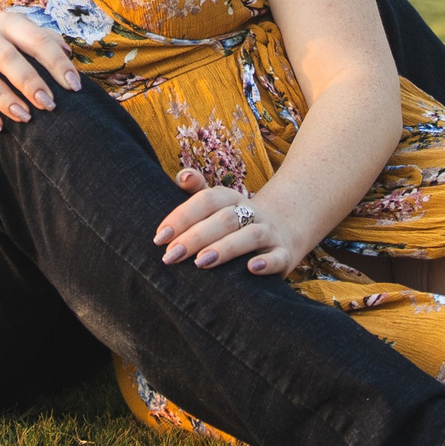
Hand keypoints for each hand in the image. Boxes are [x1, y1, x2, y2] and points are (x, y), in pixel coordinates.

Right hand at [0, 10, 83, 132]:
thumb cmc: (2, 43)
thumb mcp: (21, 35)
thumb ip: (45, 41)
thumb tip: (68, 53)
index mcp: (10, 23)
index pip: (37, 40)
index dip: (57, 63)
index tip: (74, 87)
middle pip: (7, 57)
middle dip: (29, 82)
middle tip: (49, 105)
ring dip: (4, 99)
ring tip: (25, 117)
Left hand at [154, 168, 305, 275]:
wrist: (281, 233)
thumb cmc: (234, 223)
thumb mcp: (215, 206)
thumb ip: (196, 192)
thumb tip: (182, 177)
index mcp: (230, 199)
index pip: (206, 200)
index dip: (182, 216)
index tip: (160, 237)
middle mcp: (251, 212)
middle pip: (224, 219)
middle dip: (195, 237)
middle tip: (171, 256)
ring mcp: (269, 232)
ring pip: (251, 235)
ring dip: (225, 248)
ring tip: (201, 263)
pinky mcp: (284, 254)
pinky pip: (279, 257)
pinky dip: (267, 263)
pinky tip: (252, 268)